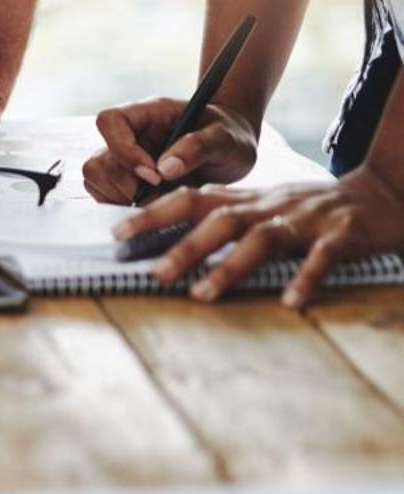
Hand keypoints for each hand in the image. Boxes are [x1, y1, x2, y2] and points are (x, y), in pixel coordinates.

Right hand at [83, 98, 257, 203]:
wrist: (231, 151)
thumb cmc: (230, 137)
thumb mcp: (226, 138)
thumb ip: (198, 146)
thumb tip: (165, 169)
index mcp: (148, 113)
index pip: (110, 121)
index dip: (123, 149)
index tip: (155, 173)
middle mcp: (128, 135)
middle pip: (99, 159)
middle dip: (127, 185)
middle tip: (161, 194)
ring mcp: (121, 157)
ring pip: (94, 178)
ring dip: (122, 197)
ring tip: (158, 200)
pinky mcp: (122, 180)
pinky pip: (102, 194)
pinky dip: (122, 205)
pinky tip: (152, 205)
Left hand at [113, 169, 403, 306]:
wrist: (382, 192)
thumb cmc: (312, 208)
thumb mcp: (264, 206)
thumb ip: (224, 218)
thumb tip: (168, 242)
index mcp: (249, 199)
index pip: (192, 199)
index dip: (154, 214)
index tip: (116, 234)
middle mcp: (271, 205)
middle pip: (220, 220)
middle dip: (184, 246)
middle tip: (153, 273)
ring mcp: (306, 219)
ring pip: (262, 237)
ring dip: (230, 266)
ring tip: (203, 295)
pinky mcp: (343, 234)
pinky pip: (322, 256)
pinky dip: (305, 277)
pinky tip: (290, 301)